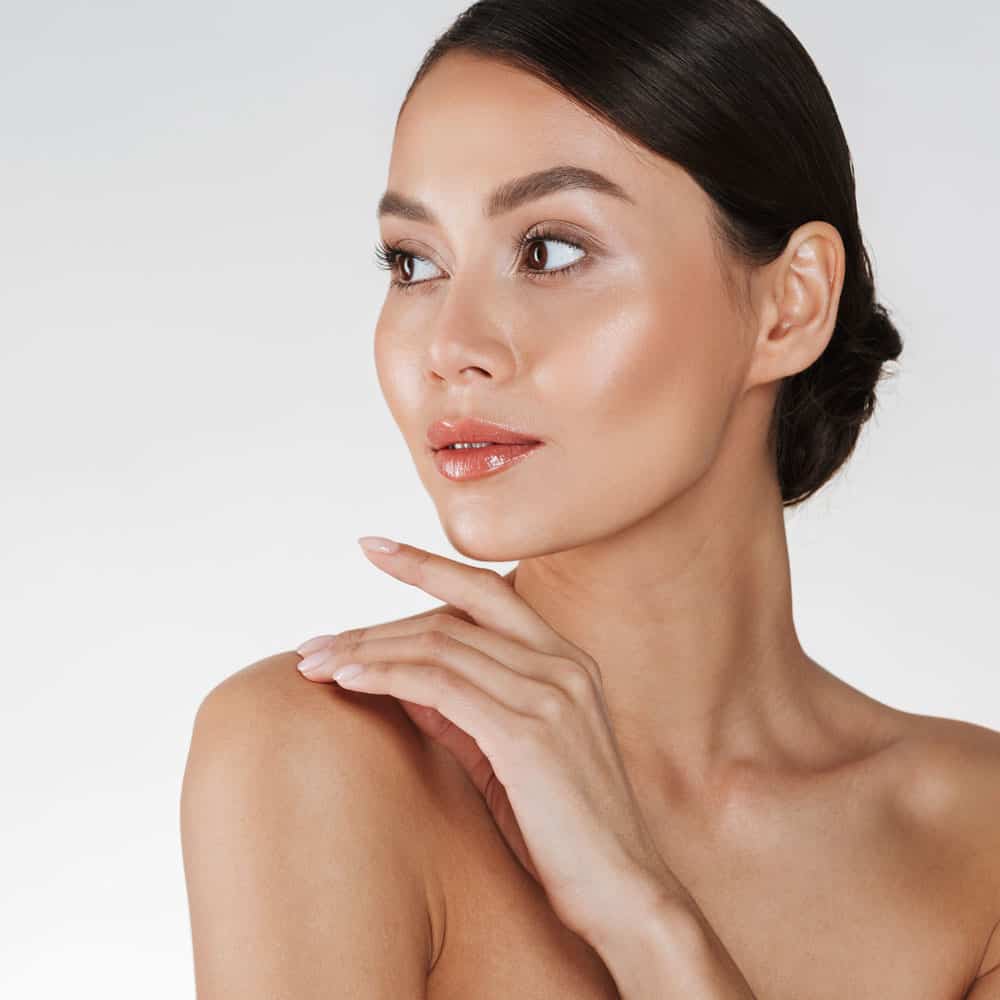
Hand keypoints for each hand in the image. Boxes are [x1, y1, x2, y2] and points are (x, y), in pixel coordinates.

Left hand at [292, 535, 679, 943]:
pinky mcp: (529, 733)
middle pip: (450, 615)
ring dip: (365, 650)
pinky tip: (346, 682)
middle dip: (373, 625)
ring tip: (313, 663)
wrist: (625, 892)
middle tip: (313, 643)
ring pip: (438, 644)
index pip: (483, 591)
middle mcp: (562, 664)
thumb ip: (464, 707)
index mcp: (566, 660)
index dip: (425, 564)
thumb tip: (399, 676)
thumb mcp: (510, 753)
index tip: (372, 547)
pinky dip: (385, 676)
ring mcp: (550, 694)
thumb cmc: (566, 830)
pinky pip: (439, 685)